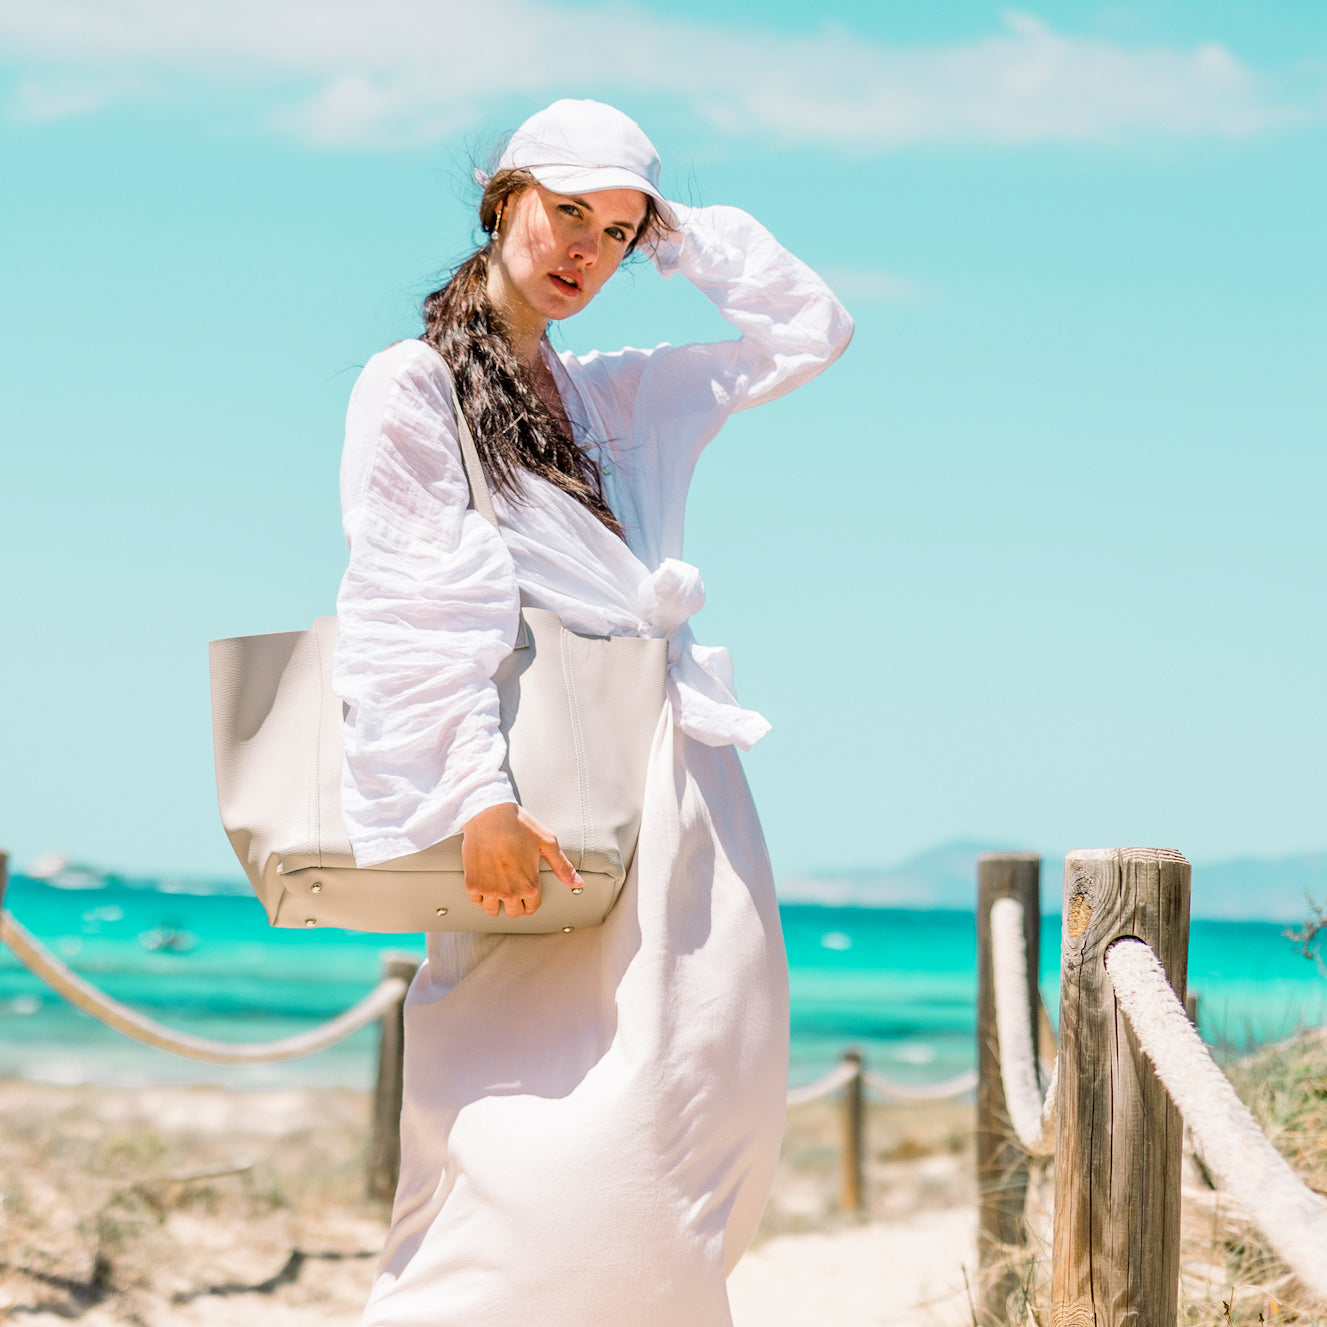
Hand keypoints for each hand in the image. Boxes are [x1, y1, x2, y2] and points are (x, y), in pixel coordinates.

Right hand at [460, 802, 582, 918]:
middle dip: (514, 904)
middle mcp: (510, 892)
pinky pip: (476, 901)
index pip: (532, 908)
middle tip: (512, 889)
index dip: (530, 900)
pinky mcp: (472, 884)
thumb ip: (562, 866)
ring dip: (496, 903)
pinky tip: (485, 882)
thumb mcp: (547, 842)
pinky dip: (479, 895)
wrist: (488, 814)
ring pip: (493, 911)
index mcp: (530, 884)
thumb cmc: (519, 825)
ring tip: (497, 888)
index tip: (526, 892)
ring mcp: (490, 889)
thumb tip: (578, 883)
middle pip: (513, 913)